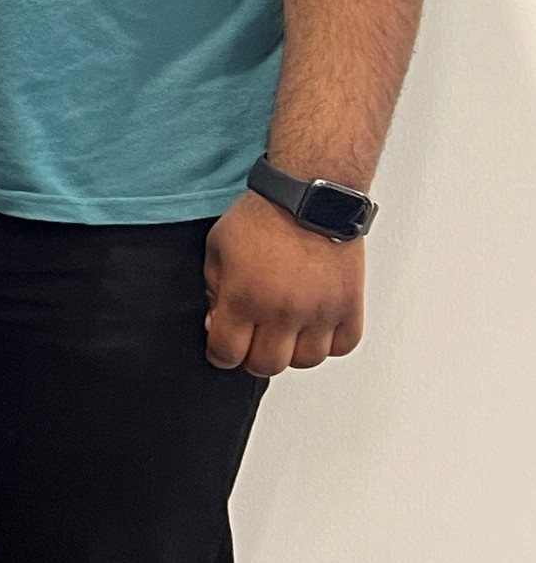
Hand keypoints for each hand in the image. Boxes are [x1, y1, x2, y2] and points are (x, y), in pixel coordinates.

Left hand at [204, 192, 365, 375]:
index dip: (220, 354)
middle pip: (267, 365)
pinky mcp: (349, 305)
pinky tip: (315, 327)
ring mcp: (320, 311)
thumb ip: (214, 291)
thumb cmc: (262, 217)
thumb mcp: (217, 250)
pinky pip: (343, 345)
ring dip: (293, 351)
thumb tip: (217, 324)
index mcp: (245, 298)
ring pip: (307, 361)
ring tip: (285, 332)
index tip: (223, 348)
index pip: (227, 353)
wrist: (308, 197)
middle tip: (252, 341)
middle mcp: (283, 312)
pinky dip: (329, 343)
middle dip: (253, 356)